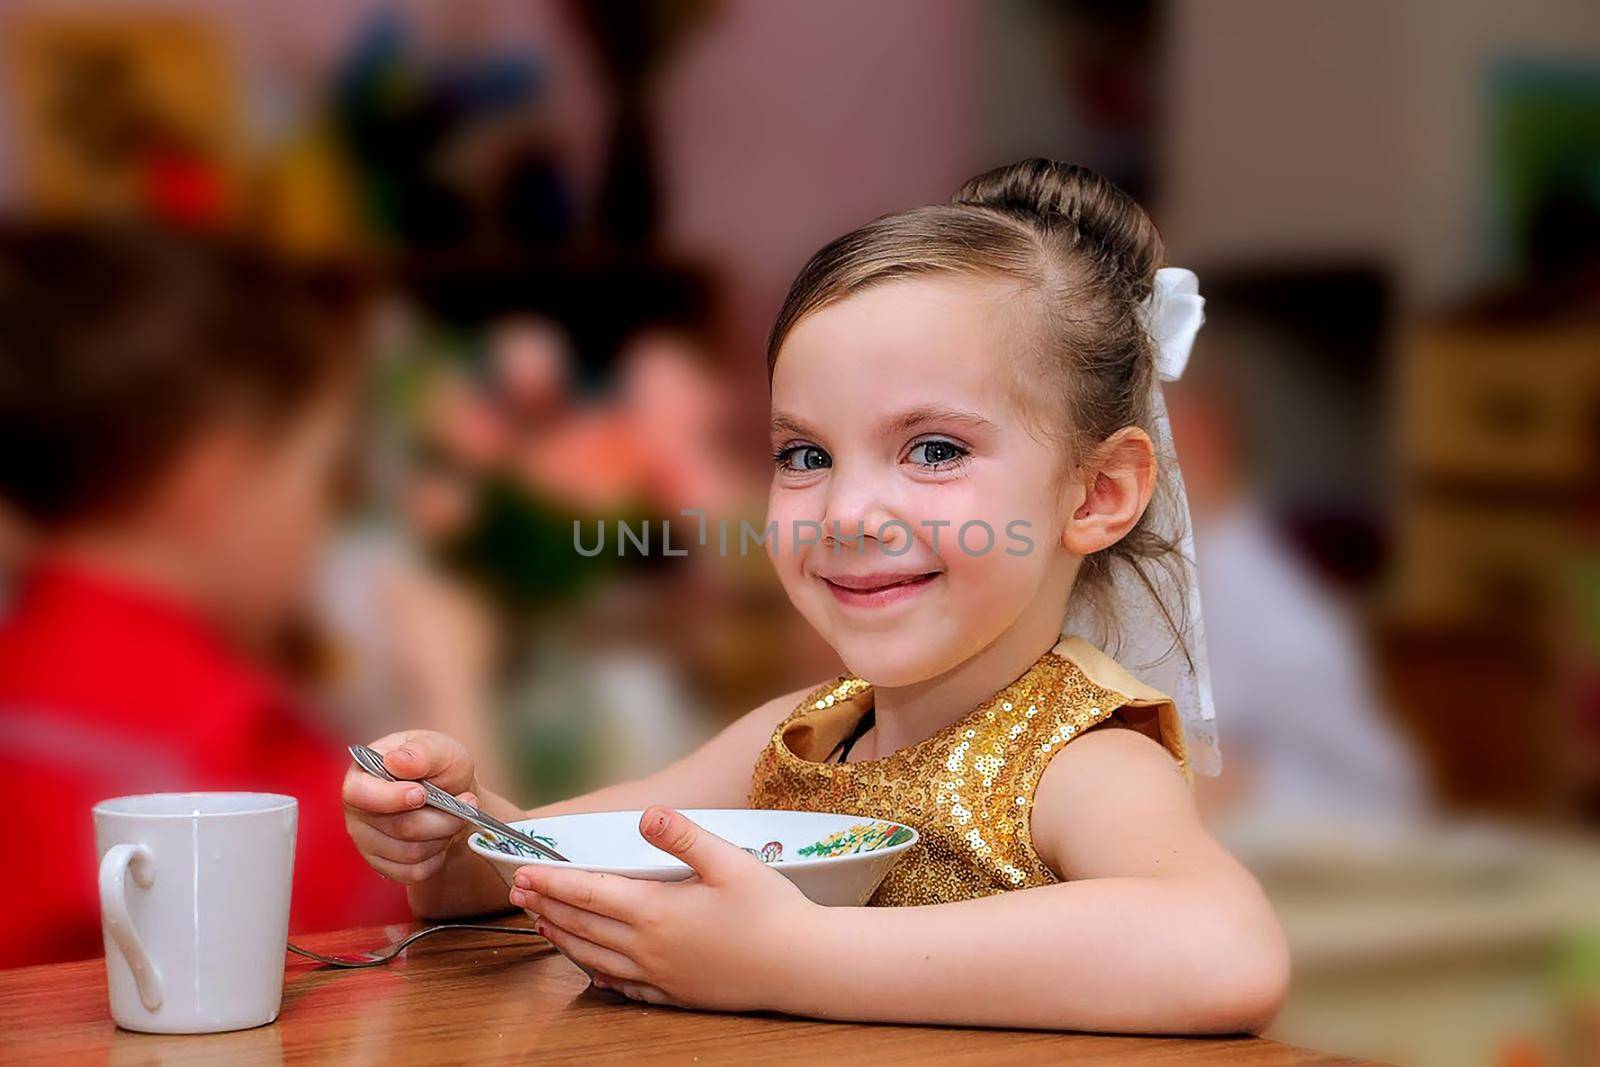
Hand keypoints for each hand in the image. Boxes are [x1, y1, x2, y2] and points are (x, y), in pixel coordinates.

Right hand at [342, 730, 479, 884]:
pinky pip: (413, 872)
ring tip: (452, 817)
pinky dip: (437, 857)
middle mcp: (358, 811)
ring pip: (409, 853)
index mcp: (362, 774)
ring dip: (442, 836)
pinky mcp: (383, 865)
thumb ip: (422, 752)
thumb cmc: (441, 769)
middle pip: (397, 827)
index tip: (422, 794)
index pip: (359, 794)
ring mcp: (367, 841)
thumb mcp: (441, 749)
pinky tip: (441, 837)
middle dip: (440, 818)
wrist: (454, 797)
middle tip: (465, 803)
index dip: (391, 798)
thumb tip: (396, 761)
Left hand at [509, 807, 817, 1009]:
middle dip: (546, 907)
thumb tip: (646, 814)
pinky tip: (591, 968)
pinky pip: (622, 987)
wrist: (801, 967)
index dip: (551, 882)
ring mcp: (658, 976)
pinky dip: (596, 974)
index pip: (588, 892)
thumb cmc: (771, 912)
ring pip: (594, 958)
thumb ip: (683, 837)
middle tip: (518, 894)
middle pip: (582, 925)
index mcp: (656, 911)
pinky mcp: (674, 994)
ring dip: (563, 939)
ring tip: (542, 925)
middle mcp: (648, 948)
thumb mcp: (730, 862)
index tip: (523, 873)